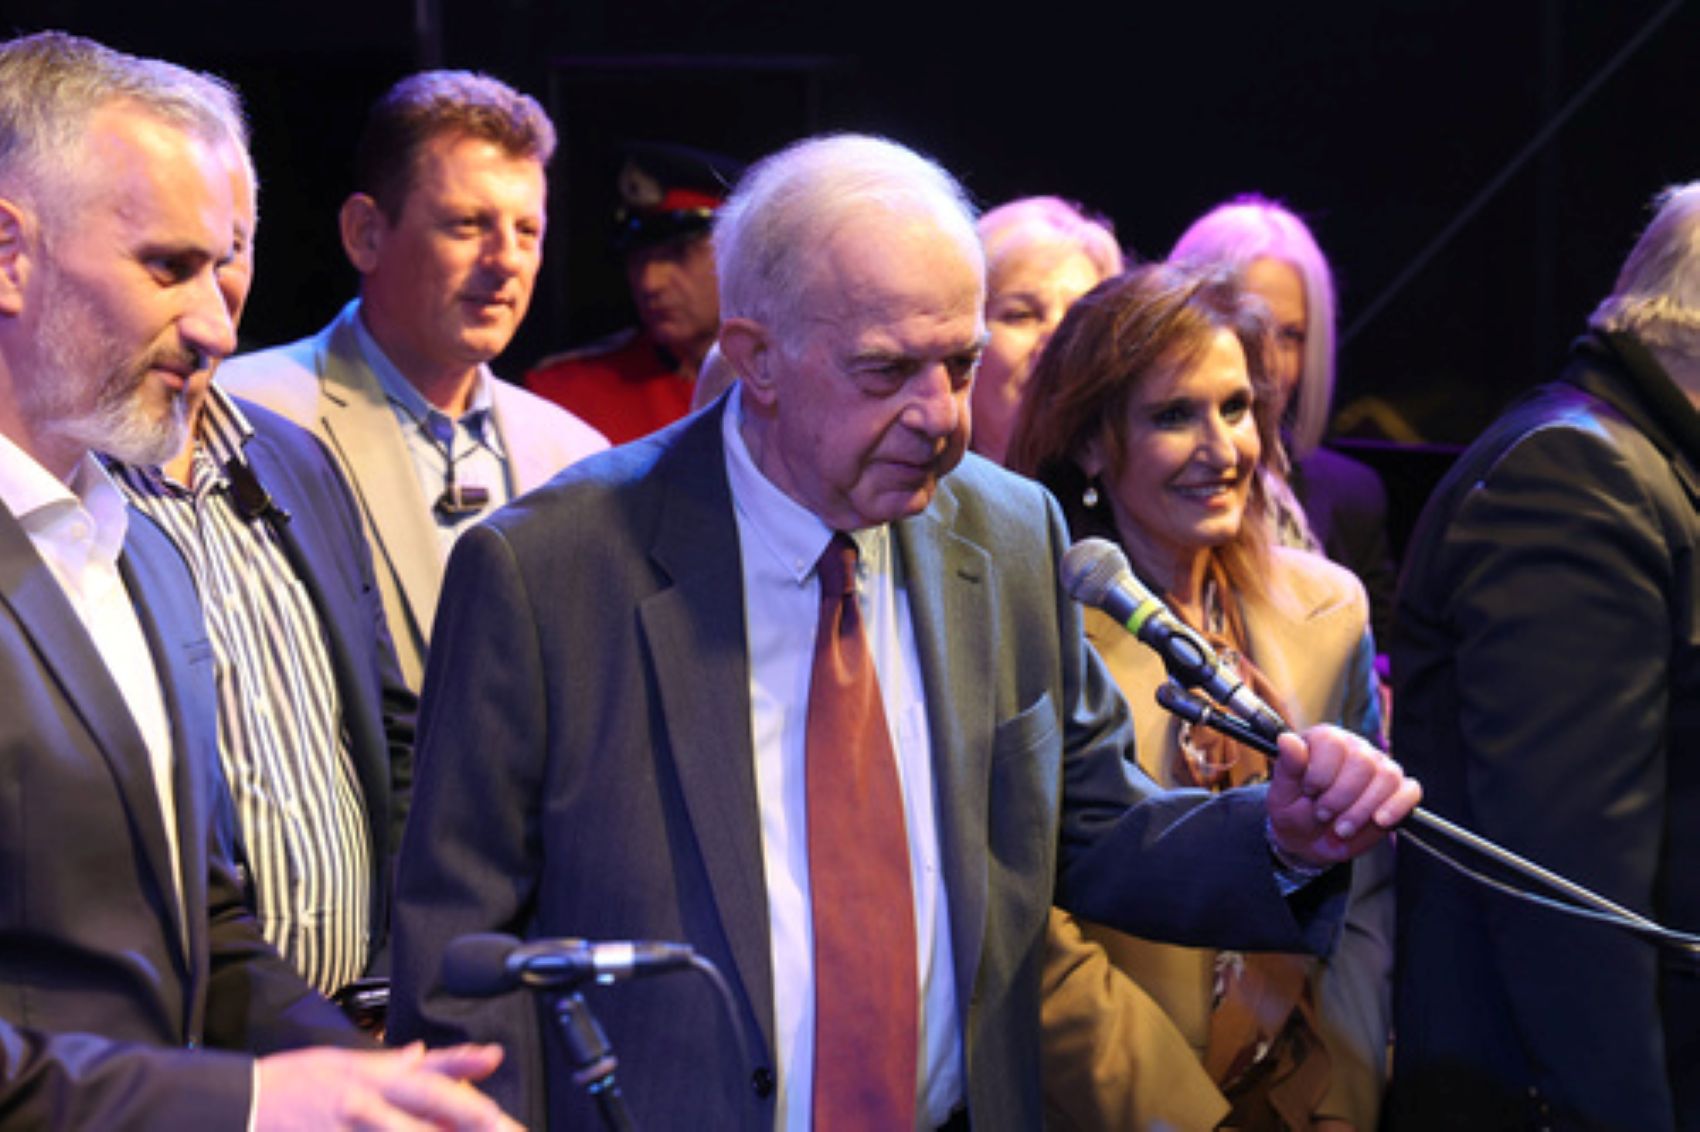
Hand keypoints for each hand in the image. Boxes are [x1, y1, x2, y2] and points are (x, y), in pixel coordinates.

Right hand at [255, 1042, 519, 1130]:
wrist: (233, 1105)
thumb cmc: (289, 1084)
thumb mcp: (342, 1063)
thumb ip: (391, 1065)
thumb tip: (423, 1053)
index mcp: (373, 1078)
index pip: (435, 1085)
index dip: (474, 1099)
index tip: (506, 1113)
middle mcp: (366, 1104)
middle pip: (431, 1117)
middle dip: (475, 1126)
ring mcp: (347, 1130)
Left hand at [1266, 724, 1419, 866]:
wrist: (1309, 840)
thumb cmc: (1294, 811)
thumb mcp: (1282, 793)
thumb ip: (1287, 767)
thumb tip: (1286, 740)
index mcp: (1324, 739)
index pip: (1332, 742)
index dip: (1320, 773)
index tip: (1309, 792)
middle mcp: (1355, 747)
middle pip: (1363, 762)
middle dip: (1341, 797)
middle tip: (1323, 815)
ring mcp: (1380, 766)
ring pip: (1387, 777)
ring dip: (1363, 809)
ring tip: (1342, 828)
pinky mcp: (1398, 790)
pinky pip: (1410, 791)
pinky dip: (1396, 807)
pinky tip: (1378, 820)